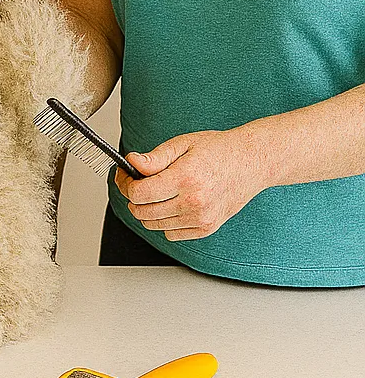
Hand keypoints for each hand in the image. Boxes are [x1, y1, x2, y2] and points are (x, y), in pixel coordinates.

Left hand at [116, 127, 265, 239]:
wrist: (251, 162)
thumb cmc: (219, 150)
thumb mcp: (183, 144)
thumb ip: (155, 157)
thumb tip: (132, 162)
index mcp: (185, 178)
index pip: (139, 193)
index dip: (125, 184)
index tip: (125, 175)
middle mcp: (193, 202)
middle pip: (143, 211)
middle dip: (132, 197)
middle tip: (135, 182)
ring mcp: (201, 219)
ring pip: (154, 225)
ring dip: (146, 210)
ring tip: (154, 192)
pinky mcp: (206, 228)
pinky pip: (171, 234)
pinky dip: (164, 222)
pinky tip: (170, 204)